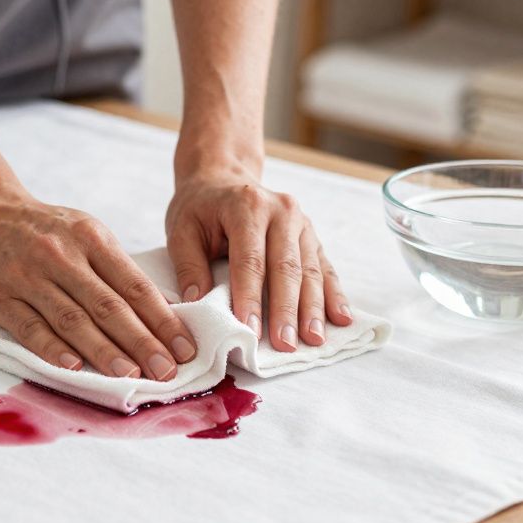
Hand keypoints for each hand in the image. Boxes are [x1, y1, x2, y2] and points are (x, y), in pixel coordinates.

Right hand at [0, 191, 197, 380]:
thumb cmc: (46, 231)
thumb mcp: (86, 233)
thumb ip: (118, 270)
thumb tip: (162, 312)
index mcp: (91, 239)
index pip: (134, 286)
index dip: (162, 320)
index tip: (185, 348)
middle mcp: (62, 256)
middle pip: (108, 306)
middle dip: (142, 342)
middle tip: (166, 371)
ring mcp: (29, 277)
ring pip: (72, 319)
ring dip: (104, 350)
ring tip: (130, 375)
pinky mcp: (1, 298)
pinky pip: (30, 327)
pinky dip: (52, 348)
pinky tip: (74, 367)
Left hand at [165, 167, 352, 350]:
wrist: (222, 177)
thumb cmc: (199, 208)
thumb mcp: (181, 230)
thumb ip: (189, 266)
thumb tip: (198, 303)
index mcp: (247, 206)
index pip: (250, 260)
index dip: (251, 297)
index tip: (250, 330)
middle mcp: (281, 211)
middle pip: (286, 268)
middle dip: (286, 310)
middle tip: (285, 344)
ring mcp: (302, 223)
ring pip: (310, 270)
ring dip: (313, 308)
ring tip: (314, 339)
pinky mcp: (311, 236)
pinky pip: (325, 267)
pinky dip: (333, 295)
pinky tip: (341, 318)